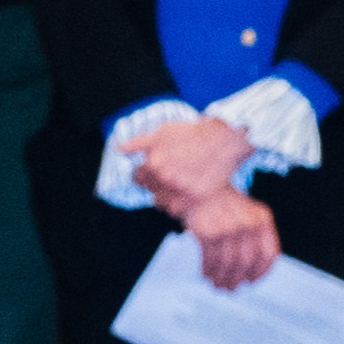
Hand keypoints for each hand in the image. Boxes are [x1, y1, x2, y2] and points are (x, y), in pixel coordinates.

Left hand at [127, 111, 253, 212]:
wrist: (225, 139)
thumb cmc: (193, 133)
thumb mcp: (162, 132)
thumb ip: (139, 143)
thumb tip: (119, 149)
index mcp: (153, 164)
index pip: (137, 178)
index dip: (144, 174)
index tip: (152, 171)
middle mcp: (164, 180)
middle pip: (151, 191)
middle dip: (158, 185)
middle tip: (173, 175)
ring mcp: (182, 191)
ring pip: (165, 203)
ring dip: (170, 197)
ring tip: (182, 184)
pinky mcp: (198, 200)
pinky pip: (180, 210)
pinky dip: (183, 205)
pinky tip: (190, 193)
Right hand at [181, 188, 282, 290]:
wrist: (198, 186)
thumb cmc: (222, 204)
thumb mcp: (245, 214)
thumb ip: (253, 238)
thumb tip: (253, 271)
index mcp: (262, 218)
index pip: (269, 253)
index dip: (262, 271)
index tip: (252, 281)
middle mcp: (248, 225)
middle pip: (247, 262)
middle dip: (237, 279)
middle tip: (230, 289)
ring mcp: (229, 229)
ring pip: (229, 264)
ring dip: (222, 277)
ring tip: (217, 284)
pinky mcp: (209, 234)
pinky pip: (211, 259)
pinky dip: (209, 269)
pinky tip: (206, 274)